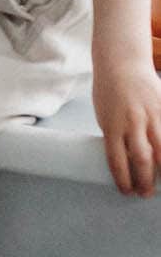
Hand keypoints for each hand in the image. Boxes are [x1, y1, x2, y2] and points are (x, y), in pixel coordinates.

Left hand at [92, 56, 160, 195]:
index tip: (126, 191)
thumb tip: (126, 161)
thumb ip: (116, 137)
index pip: (117, 160)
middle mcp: (132, 123)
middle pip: (141, 159)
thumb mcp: (104, 117)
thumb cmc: (109, 91)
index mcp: (112, 126)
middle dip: (145, 180)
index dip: (123, 180)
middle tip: (145, 193)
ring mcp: (151, 116)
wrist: (122, 63)